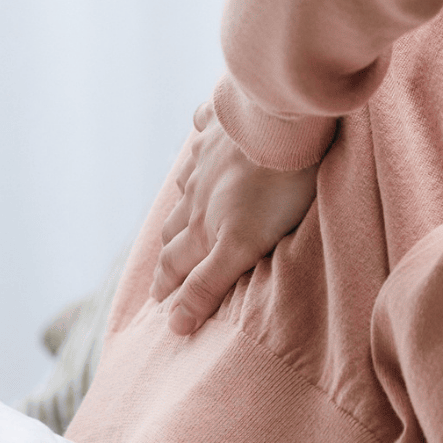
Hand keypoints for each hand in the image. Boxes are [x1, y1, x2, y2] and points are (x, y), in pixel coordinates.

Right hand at [149, 97, 319, 334]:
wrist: (283, 118)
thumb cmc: (273, 188)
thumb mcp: (241, 246)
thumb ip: (208, 283)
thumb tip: (174, 324)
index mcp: (203, 223)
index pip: (176, 262)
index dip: (167, 284)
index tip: (159, 300)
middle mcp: (196, 189)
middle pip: (176, 225)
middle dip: (170, 249)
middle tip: (166, 267)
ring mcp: (207, 153)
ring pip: (187, 181)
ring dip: (182, 198)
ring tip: (183, 210)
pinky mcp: (223, 121)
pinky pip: (203, 128)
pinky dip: (199, 137)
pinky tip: (200, 136)